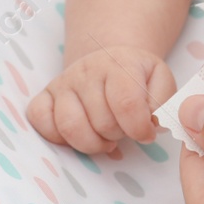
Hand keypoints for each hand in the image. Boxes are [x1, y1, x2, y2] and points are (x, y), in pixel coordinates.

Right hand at [27, 45, 177, 153]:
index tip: (146, 134)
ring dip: (91, 143)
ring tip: (105, 139)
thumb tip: (151, 123)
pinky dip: (57, 136)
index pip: (126, 104)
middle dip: (118, 135)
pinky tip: (78, 135)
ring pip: (69, 126)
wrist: (110, 59)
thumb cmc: (138, 76)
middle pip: (100, 121)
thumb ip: (164, 101)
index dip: (139, 128)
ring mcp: (63, 82)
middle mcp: (87, 70)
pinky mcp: (45, 94)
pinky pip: (39, 119)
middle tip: (124, 131)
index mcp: (120, 64)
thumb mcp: (161, 80)